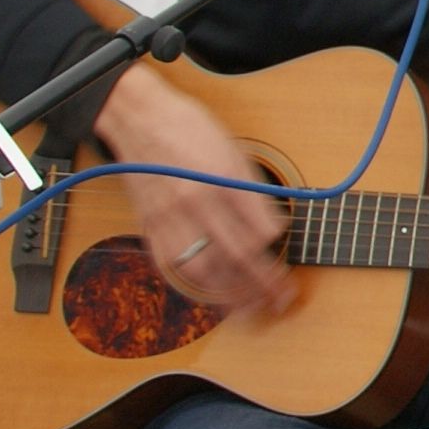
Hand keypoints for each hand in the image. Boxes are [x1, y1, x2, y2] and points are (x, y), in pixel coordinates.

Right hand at [91, 69, 294, 314]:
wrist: (139, 118)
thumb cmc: (191, 128)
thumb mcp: (234, 150)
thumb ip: (253, 191)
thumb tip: (276, 229)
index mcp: (223, 179)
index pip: (258, 230)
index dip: (277, 252)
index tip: (289, 263)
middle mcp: (196, 201)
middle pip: (235, 255)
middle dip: (262, 284)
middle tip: (282, 301)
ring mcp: (169, 216)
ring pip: (203, 268)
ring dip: (231, 296)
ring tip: (253, 310)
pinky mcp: (149, 224)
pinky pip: (172, 265)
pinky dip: (195, 286)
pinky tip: (212, 297)